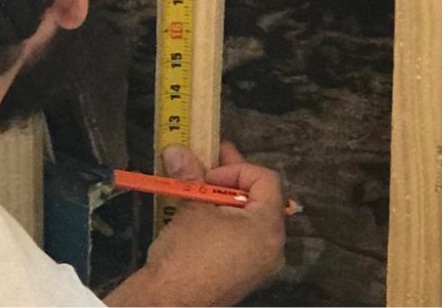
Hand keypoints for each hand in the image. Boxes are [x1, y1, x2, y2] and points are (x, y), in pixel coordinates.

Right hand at [106, 143, 286, 306]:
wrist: (169, 302)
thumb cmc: (187, 253)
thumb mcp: (191, 207)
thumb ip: (190, 174)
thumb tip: (176, 149)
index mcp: (268, 228)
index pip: (266, 180)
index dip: (237, 168)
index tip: (209, 173)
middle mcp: (272, 246)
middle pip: (260, 197)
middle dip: (230, 178)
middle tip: (207, 161)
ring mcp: (260, 263)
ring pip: (249, 217)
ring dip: (224, 197)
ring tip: (198, 186)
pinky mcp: (245, 273)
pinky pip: (242, 236)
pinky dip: (224, 219)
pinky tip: (200, 212)